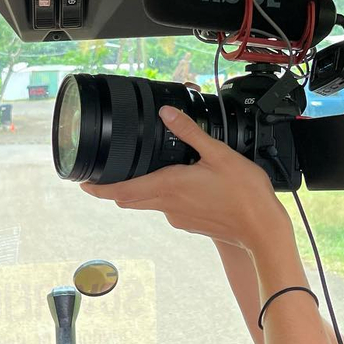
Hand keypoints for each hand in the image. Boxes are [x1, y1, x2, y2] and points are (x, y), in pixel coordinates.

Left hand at [80, 105, 292, 252]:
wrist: (262, 229)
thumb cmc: (244, 193)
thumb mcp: (218, 153)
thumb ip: (190, 133)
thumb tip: (168, 114)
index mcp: (169, 186)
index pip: (122, 190)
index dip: (98, 188)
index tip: (82, 184)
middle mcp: (168, 205)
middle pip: (129, 199)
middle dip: (113, 188)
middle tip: (101, 177)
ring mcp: (178, 217)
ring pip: (148, 203)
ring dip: (140, 190)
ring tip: (142, 172)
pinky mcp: (189, 224)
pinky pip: (168, 208)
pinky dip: (164, 196)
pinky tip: (179, 184)